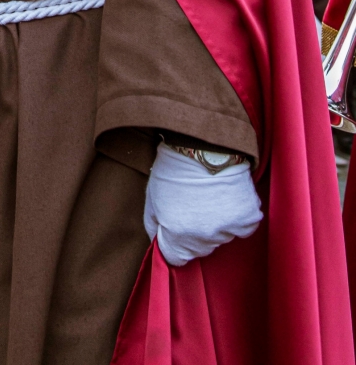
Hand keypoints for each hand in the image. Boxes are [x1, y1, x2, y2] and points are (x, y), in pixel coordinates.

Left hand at [144, 142, 261, 265]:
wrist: (205, 143)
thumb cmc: (175, 167)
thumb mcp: (152, 196)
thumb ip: (154, 226)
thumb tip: (159, 242)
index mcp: (177, 234)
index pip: (175, 258)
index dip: (173, 242)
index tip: (175, 226)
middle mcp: (203, 237)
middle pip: (199, 249)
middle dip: (194, 233)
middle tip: (193, 205)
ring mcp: (227, 229)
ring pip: (220, 238)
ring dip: (216, 224)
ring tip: (210, 197)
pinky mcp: (248, 219)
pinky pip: (241, 227)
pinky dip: (236, 216)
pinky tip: (227, 198)